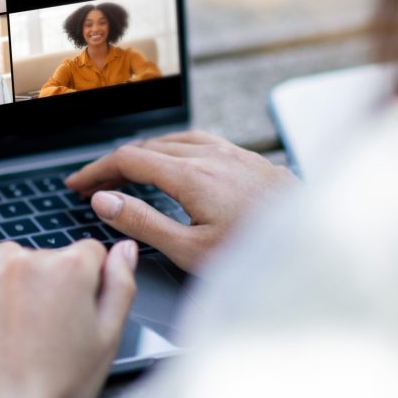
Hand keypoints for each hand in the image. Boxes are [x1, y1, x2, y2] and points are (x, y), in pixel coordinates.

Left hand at [0, 239, 136, 397]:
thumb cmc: (61, 388)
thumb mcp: (109, 338)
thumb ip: (120, 284)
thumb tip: (124, 250)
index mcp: (68, 268)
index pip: (87, 253)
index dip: (88, 283)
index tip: (78, 310)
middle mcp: (25, 262)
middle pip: (45, 257)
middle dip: (50, 285)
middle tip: (49, 330)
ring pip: (8, 262)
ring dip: (14, 282)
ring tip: (19, 327)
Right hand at [65, 130, 297, 271]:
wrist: (320, 251)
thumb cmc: (257, 258)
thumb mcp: (191, 250)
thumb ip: (143, 222)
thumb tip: (103, 199)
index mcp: (192, 175)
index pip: (129, 159)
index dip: (96, 170)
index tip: (77, 185)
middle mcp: (214, 156)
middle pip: (150, 146)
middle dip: (117, 163)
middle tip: (97, 186)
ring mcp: (237, 155)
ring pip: (178, 140)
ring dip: (147, 153)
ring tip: (130, 172)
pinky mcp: (256, 162)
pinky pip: (206, 142)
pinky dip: (178, 149)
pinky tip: (183, 163)